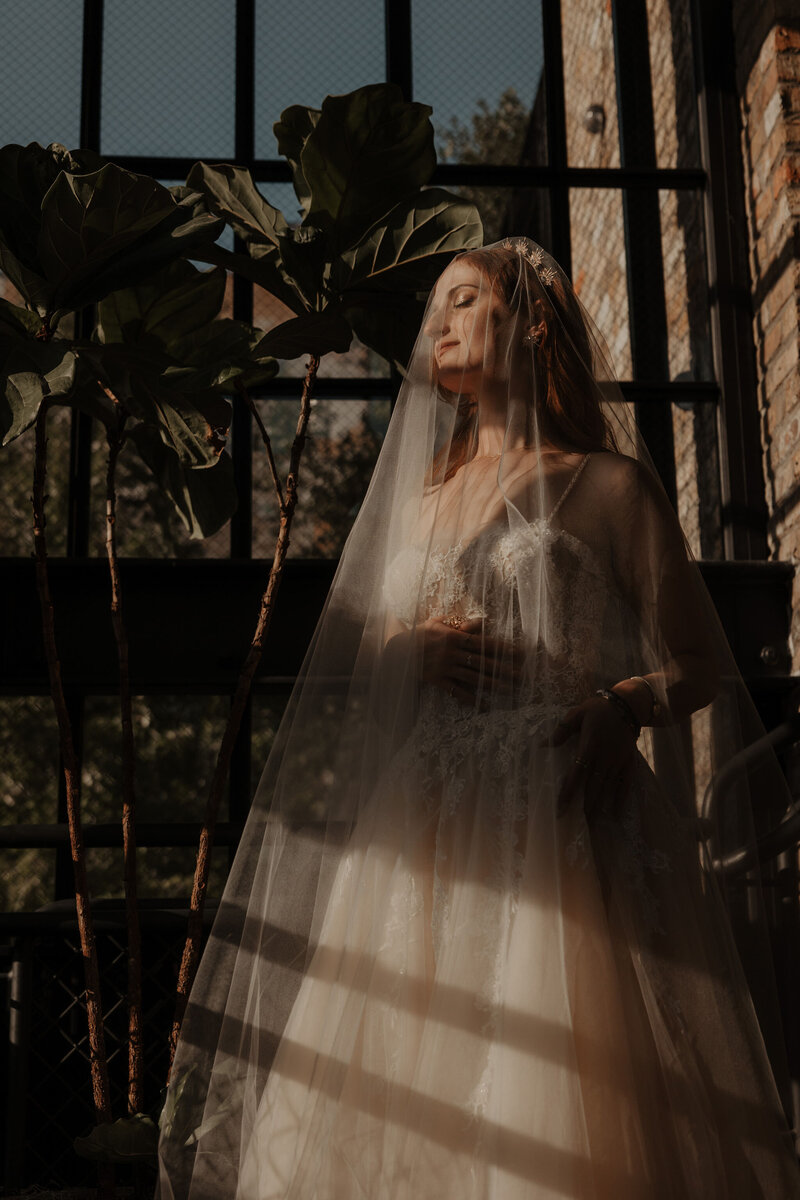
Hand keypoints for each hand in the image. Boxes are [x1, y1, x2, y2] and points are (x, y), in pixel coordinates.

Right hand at [419, 617, 521, 705]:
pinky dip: (471, 699)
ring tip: (509, 689)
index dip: (501, 648)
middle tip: (521, 675)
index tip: (517, 653)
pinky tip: (485, 705)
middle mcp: (451, 653)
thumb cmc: (420, 634)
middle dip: (503, 669)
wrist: (397, 651)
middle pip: (482, 662)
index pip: (482, 643)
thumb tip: (482, 623)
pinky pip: (457, 691)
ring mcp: (445, 668)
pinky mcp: (438, 681)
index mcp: (453, 637)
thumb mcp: (438, 622)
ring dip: (493, 684)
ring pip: (473, 678)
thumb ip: (459, 623)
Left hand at [546, 694, 637, 816]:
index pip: (576, 773)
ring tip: (589, 821)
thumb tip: (543, 745)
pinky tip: (614, 812)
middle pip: (592, 785)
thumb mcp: (577, 714)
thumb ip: (561, 730)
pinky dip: (621, 798)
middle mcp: (604, 756)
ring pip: (607, 787)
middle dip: (582, 804)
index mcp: (589, 745)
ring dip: (598, 804)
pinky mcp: (629, 761)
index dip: (569, 791)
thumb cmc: (598, 709)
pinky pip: (626, 783)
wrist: (628, 704)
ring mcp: (618, 760)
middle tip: (573, 822)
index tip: (561, 807)